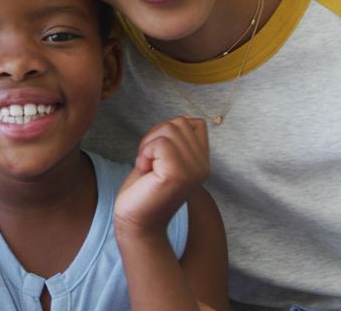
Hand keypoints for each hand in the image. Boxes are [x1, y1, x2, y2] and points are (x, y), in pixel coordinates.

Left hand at [115, 116, 209, 236]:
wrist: (137, 223)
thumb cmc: (144, 190)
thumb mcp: (164, 158)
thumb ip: (176, 140)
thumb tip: (185, 118)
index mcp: (202, 162)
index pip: (195, 123)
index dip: (170, 131)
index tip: (158, 154)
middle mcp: (203, 166)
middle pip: (179, 123)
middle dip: (155, 136)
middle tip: (149, 162)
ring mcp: (193, 170)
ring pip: (169, 129)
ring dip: (148, 145)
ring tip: (148, 167)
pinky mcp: (178, 174)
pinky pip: (161, 143)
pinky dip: (145, 152)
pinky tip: (145, 170)